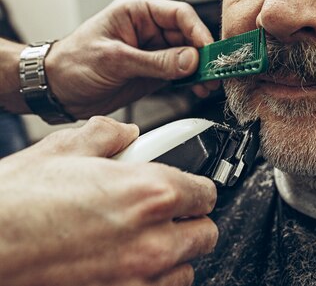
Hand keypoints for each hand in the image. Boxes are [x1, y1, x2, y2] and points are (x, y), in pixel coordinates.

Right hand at [0, 116, 217, 285]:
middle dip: (189, 221)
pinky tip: (129, 264)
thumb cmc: (17, 202)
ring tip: (144, 240)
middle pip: (205, 233)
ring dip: (174, 254)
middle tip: (166, 215)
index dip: (195, 188)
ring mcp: (138, 277)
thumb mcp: (64, 150)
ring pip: (186, 268)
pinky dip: (153, 279)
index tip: (187, 190)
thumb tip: (125, 133)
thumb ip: (108, 136)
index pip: (206, 193)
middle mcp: (153, 239)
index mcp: (151, 192)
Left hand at [46, 0, 219, 118]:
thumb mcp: (115, 59)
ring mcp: (153, 50)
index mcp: (137, 12)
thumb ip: (156, 61)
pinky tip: (197, 89)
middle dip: (203, 54)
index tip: (208, 51)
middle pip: (189, 35)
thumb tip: (191, 59)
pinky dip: (192, 81)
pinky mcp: (154, 71)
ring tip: (208, 84)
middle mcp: (148, 28)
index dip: (198, 31)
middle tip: (214, 71)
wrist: (55, 90)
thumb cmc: (72, 63)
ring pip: (189, 56)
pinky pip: (181, 73)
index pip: (179, 14)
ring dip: (201, 70)